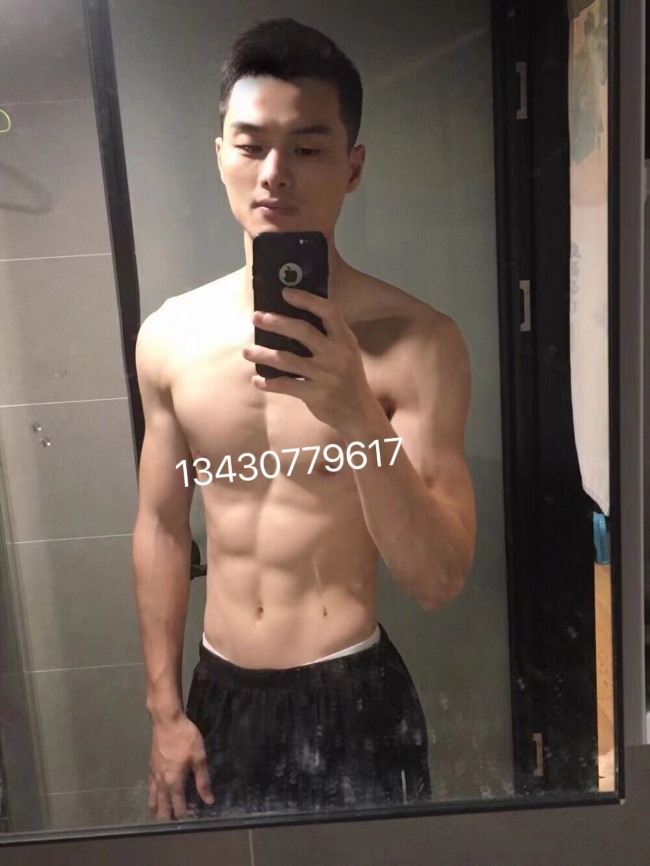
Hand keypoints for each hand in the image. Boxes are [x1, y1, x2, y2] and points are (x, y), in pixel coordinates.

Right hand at [147, 715, 213, 819]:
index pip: (179, 807)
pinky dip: (152, 796)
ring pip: (153, 799)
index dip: (186, 815)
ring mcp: (154, 774)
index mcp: (174, 782)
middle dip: (169, 817)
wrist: (167, 721)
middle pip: (163, 807)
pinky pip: (150, 787)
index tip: (194, 818)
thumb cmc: (185, 738)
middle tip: (178, 822)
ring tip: (163, 817)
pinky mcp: (151, 766)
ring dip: (158, 809)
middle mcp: (162, 782)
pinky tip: (154, 796)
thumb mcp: (199, 757)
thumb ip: (203, 780)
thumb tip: (208, 800)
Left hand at [243, 287, 379, 432]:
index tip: (285, 293)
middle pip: (302, 331)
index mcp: (345, 340)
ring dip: (263, 354)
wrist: (359, 412)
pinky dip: (268, 383)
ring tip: (247, 351)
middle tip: (257, 317)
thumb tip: (294, 317)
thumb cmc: (347, 378)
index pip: (328, 312)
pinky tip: (256, 380)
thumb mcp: (347, 353)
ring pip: (286, 360)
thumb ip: (329, 336)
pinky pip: (285, 385)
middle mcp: (336, 355)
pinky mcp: (316, 395)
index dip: (306, 299)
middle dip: (276, 322)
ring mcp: (326, 375)